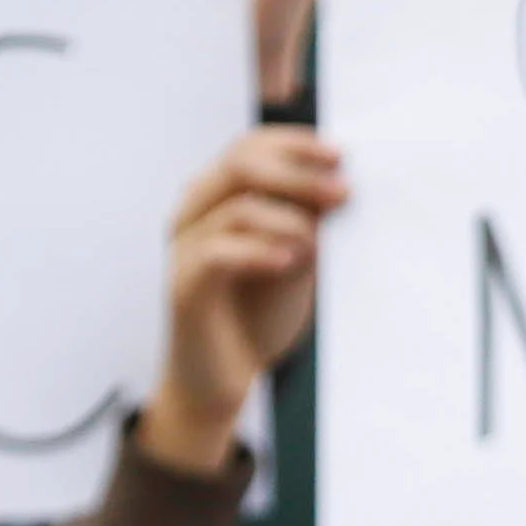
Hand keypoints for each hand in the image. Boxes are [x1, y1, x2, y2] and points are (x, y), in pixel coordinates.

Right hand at [143, 127, 340, 475]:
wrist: (221, 381)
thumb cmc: (257, 317)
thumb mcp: (294, 259)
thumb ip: (306, 222)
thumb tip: (337, 185)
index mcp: (215, 198)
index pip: (249, 146)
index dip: (294, 144)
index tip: (340, 156)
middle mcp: (192, 214)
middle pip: (241, 163)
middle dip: (299, 174)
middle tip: (342, 194)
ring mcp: (183, 248)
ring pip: (237, 208)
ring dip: (290, 220)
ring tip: (319, 246)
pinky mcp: (184, 286)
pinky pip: (218, 253)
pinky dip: (260, 252)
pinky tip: (290, 262)